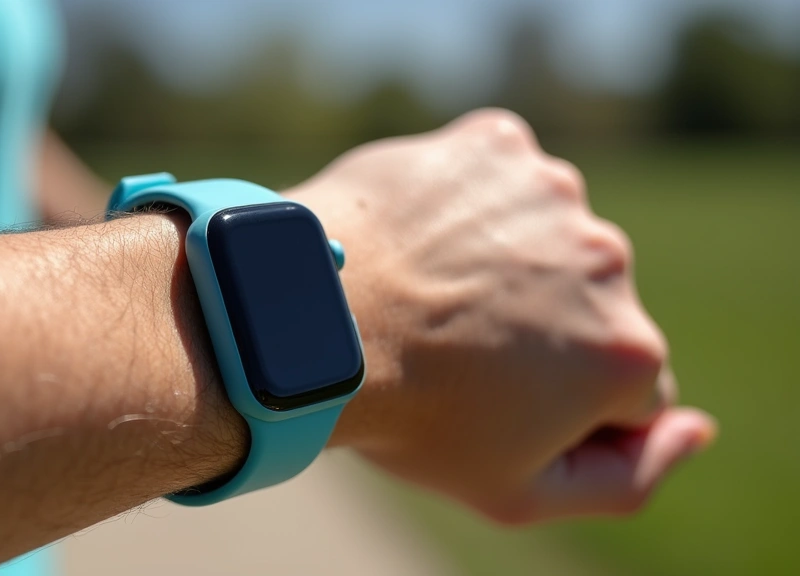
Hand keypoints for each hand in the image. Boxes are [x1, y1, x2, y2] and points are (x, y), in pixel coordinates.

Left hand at [287, 109, 716, 523]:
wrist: (308, 320)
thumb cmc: (406, 415)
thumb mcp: (516, 493)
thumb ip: (627, 478)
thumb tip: (697, 427)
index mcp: (626, 352)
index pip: (625, 385)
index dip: (558, 400)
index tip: (491, 396)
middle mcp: (608, 259)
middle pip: (587, 304)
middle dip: (538, 328)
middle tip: (451, 344)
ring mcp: (552, 192)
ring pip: (545, 237)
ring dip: (504, 260)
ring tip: (429, 288)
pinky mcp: (497, 144)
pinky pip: (498, 179)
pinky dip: (468, 203)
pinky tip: (420, 236)